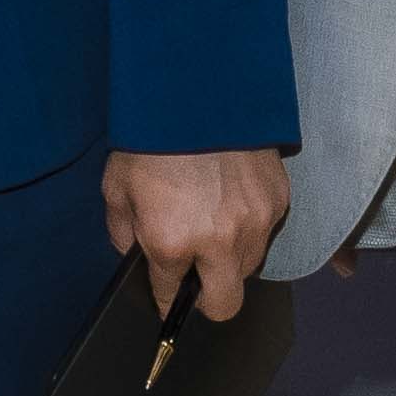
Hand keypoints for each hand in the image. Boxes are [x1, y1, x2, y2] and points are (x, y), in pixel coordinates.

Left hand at [105, 147, 288, 323]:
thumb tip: (138, 256)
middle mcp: (218, 243)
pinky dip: (250, 228)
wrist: (198, 89)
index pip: (170, 298)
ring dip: (230, 261)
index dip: (164, 298)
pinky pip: (265, 234)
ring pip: (248, 269)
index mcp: (171, 243)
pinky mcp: (278, 201)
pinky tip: (231, 199)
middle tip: (197, 277)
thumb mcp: (117, 189)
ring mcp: (255, 223)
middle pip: (224, 306)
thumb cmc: (149, 138)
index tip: (166, 294)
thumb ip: (124, 234)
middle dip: (207, 300)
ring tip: (214, 226)